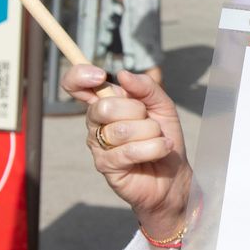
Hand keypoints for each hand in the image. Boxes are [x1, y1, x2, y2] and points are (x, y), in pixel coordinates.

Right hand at [64, 65, 192, 245]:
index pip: (75, 85)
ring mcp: (97, 145)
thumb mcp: (162, 105)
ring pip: (122, 130)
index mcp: (106, 102)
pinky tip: (162, 149)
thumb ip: (146, 87)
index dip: (79, 76)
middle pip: (104, 106)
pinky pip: (129, 151)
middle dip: (136, 111)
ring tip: (158, 139)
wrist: (173, 174)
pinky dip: (154, 148)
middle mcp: (96, 122)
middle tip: (149, 122)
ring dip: (150, 133)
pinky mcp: (106, 166)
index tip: (99, 76)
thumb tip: (122, 75)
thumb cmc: (164, 137)